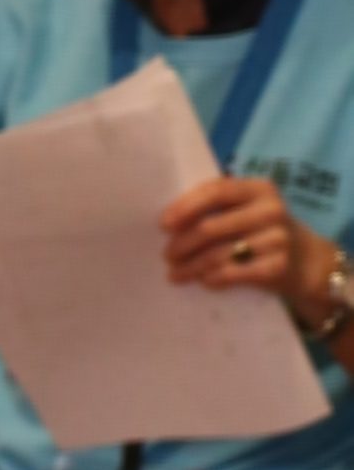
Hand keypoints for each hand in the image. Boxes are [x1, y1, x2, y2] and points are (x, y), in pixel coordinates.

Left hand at [161, 175, 316, 310]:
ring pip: (218, 254)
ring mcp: (277, 239)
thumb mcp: (249, 208)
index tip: (163, 224)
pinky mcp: (277, 267)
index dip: (185, 207)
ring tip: (175, 273)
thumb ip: (218, 206)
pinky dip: (212, 278)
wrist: (307, 261)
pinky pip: (233, 273)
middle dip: (182, 243)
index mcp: (260, 188)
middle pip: (211, 227)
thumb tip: (170, 223)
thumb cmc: (264, 230)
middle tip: (167, 255)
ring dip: (191, 266)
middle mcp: (271, 210)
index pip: (215, 191)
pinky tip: (202, 280)